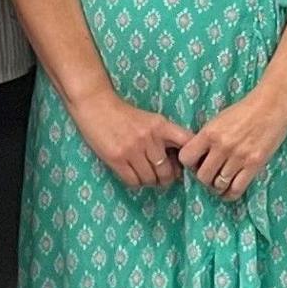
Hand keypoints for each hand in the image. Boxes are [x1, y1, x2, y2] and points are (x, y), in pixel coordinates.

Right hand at [67, 88, 192, 189]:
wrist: (96, 105)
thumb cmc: (125, 114)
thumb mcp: (150, 120)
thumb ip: (164, 136)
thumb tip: (178, 162)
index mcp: (161, 125)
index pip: (186, 143)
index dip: (190, 158)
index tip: (186, 165)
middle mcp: (149, 138)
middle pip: (167, 171)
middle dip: (167, 178)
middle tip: (164, 178)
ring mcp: (132, 149)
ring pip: (150, 179)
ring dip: (151, 182)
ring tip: (148, 177)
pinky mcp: (117, 158)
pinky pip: (133, 181)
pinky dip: (136, 182)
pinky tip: (135, 175)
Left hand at [177, 83, 286, 204]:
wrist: (273, 104)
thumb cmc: (246, 109)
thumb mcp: (220, 119)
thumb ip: (208, 137)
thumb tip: (199, 157)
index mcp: (210, 133)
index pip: (186, 158)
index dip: (189, 164)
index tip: (196, 163)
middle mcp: (222, 147)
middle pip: (202, 176)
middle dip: (204, 178)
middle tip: (210, 174)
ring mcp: (238, 157)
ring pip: (218, 185)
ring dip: (217, 186)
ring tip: (220, 182)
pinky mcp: (254, 165)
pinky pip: (236, 189)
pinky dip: (230, 194)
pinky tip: (229, 191)